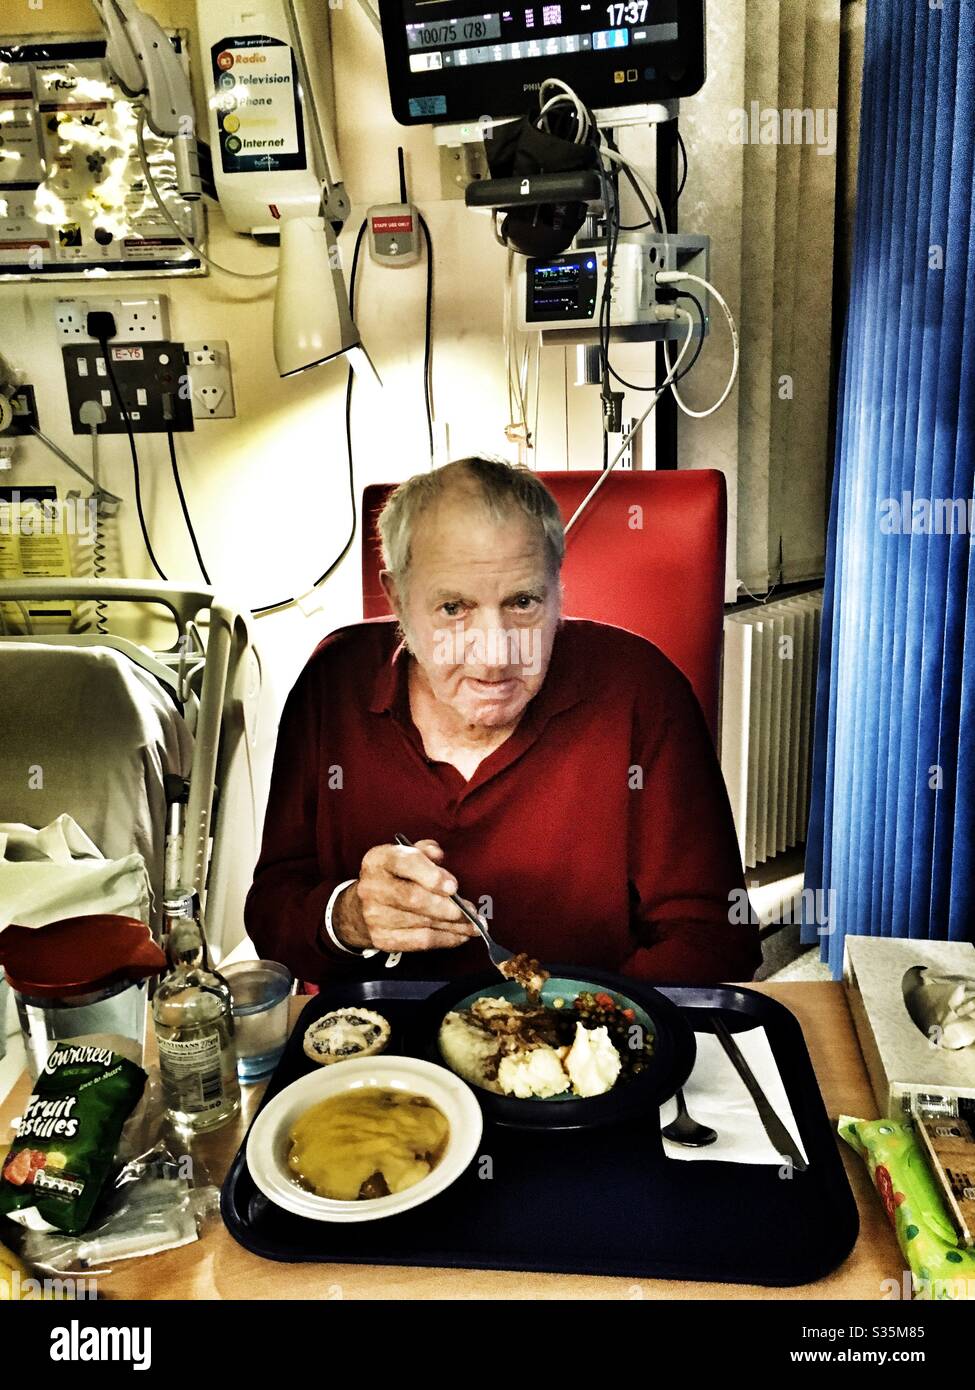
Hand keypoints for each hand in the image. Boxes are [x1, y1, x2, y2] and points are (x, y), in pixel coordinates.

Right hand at [332, 839, 479, 953]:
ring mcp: (375, 916)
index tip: (453, 886)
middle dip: (447, 906)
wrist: (361, 908)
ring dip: (454, 926)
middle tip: (471, 911)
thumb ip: (424, 851)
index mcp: (378, 860)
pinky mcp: (383, 939)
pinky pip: (420, 941)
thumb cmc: (394, 877)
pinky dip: (445, 940)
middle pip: (413, 898)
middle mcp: (372, 888)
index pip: (404, 863)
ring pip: (421, 923)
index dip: (431, 875)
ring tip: (474, 925)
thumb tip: (438, 856)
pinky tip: (461, 936)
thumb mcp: (405, 856)